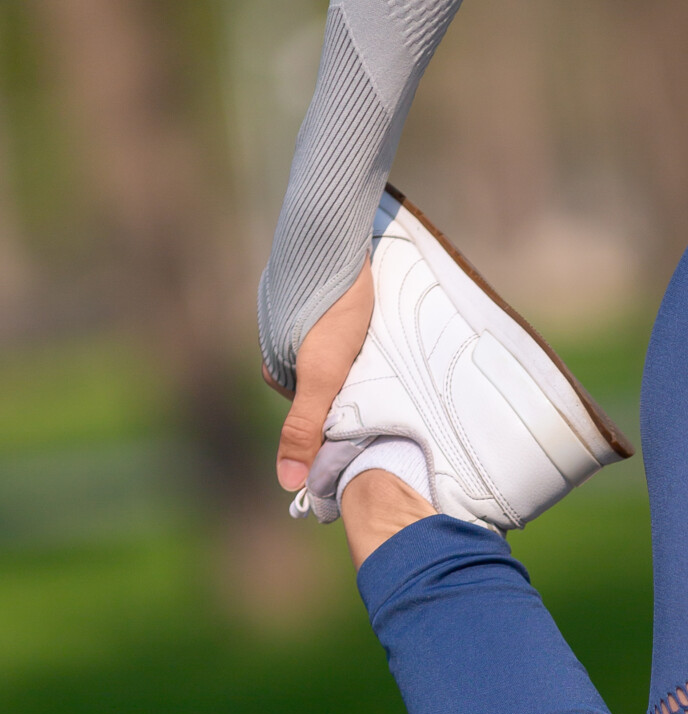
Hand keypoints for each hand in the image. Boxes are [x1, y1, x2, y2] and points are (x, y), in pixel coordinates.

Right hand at [268, 263, 374, 490]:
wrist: (334, 229)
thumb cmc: (332, 304)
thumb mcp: (324, 373)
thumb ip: (306, 426)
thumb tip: (288, 485)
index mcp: (276, 365)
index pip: (314, 411)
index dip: (343, 418)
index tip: (372, 417)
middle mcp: (282, 340)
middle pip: (325, 383)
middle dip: (352, 389)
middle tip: (385, 385)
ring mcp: (299, 312)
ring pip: (336, 354)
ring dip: (360, 360)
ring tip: (385, 357)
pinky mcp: (320, 289)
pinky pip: (343, 324)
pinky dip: (361, 333)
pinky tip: (378, 328)